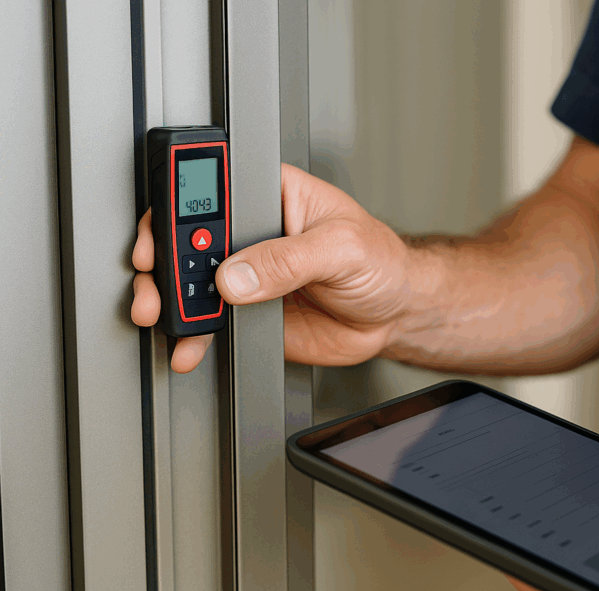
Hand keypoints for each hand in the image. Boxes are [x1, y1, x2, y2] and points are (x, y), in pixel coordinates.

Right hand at [132, 164, 415, 372]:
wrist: (396, 314)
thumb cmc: (382, 262)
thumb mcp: (343, 248)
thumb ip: (290, 258)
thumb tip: (239, 274)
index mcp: (272, 197)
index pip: (214, 192)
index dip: (180, 209)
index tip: (164, 233)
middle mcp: (251, 233)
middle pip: (190, 239)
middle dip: (164, 260)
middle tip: (157, 281)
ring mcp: (247, 274)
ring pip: (193, 283)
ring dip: (170, 301)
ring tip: (161, 315)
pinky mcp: (249, 313)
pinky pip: (211, 324)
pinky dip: (195, 336)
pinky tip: (189, 345)